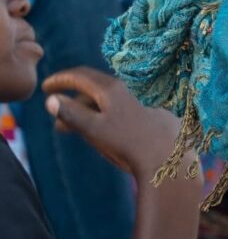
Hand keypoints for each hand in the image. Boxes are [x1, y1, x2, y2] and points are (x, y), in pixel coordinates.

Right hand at [41, 67, 192, 180]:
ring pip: (112, 101)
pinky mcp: (158, 113)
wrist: (170, 162)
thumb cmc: (129, 146)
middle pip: (95, 88)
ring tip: (80, 131)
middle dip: (74, 101)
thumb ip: (71, 113)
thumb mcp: (94, 130)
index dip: (60, 80)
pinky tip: (109, 132)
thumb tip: (51, 100)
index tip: (47, 88)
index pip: (80, 75)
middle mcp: (130, 89)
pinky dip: (111, 116)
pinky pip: (128, 108)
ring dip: (92, 111)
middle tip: (58, 119)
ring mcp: (145, 100)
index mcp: (112, 89)